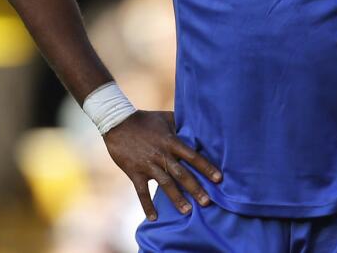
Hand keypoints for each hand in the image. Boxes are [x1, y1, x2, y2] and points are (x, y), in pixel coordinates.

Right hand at [102, 110, 222, 219]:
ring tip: (187, 211)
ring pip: (165, 184)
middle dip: (195, 188)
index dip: (206, 167)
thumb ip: (181, 124)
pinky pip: (142, 191)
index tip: (219, 179)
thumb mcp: (165, 118)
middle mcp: (161, 155)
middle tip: (207, 202)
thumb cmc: (144, 119)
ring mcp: (147, 165)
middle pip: (181, 173)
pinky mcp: (134, 172)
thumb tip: (198, 126)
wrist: (117, 122)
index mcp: (170, 141)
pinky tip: (154, 218)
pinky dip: (147, 205)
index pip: (192, 156)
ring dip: (176, 198)